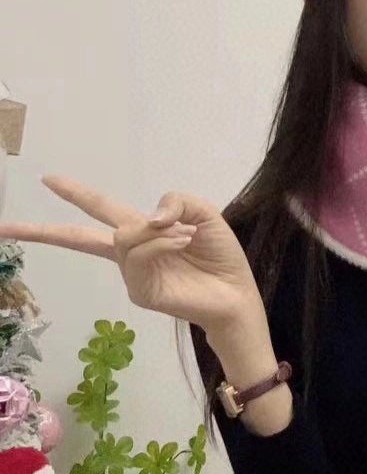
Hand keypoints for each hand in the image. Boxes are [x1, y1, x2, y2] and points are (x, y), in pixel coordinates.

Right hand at [0, 175, 260, 332]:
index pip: (100, 210)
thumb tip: (148, 217)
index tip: (46, 180)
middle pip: (78, 238)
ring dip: (157, 230)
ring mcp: (132, 275)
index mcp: (142, 232)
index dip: (75, 193)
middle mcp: (130, 254)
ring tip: (187, 237)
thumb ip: (174, 201)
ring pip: (124, 237)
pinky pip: (140, 253)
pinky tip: (183, 244)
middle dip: (41, 231)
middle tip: (4, 228)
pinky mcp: (140, 291)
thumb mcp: (203, 213)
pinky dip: (162, 242)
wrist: (236, 292)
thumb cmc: (219, 255)